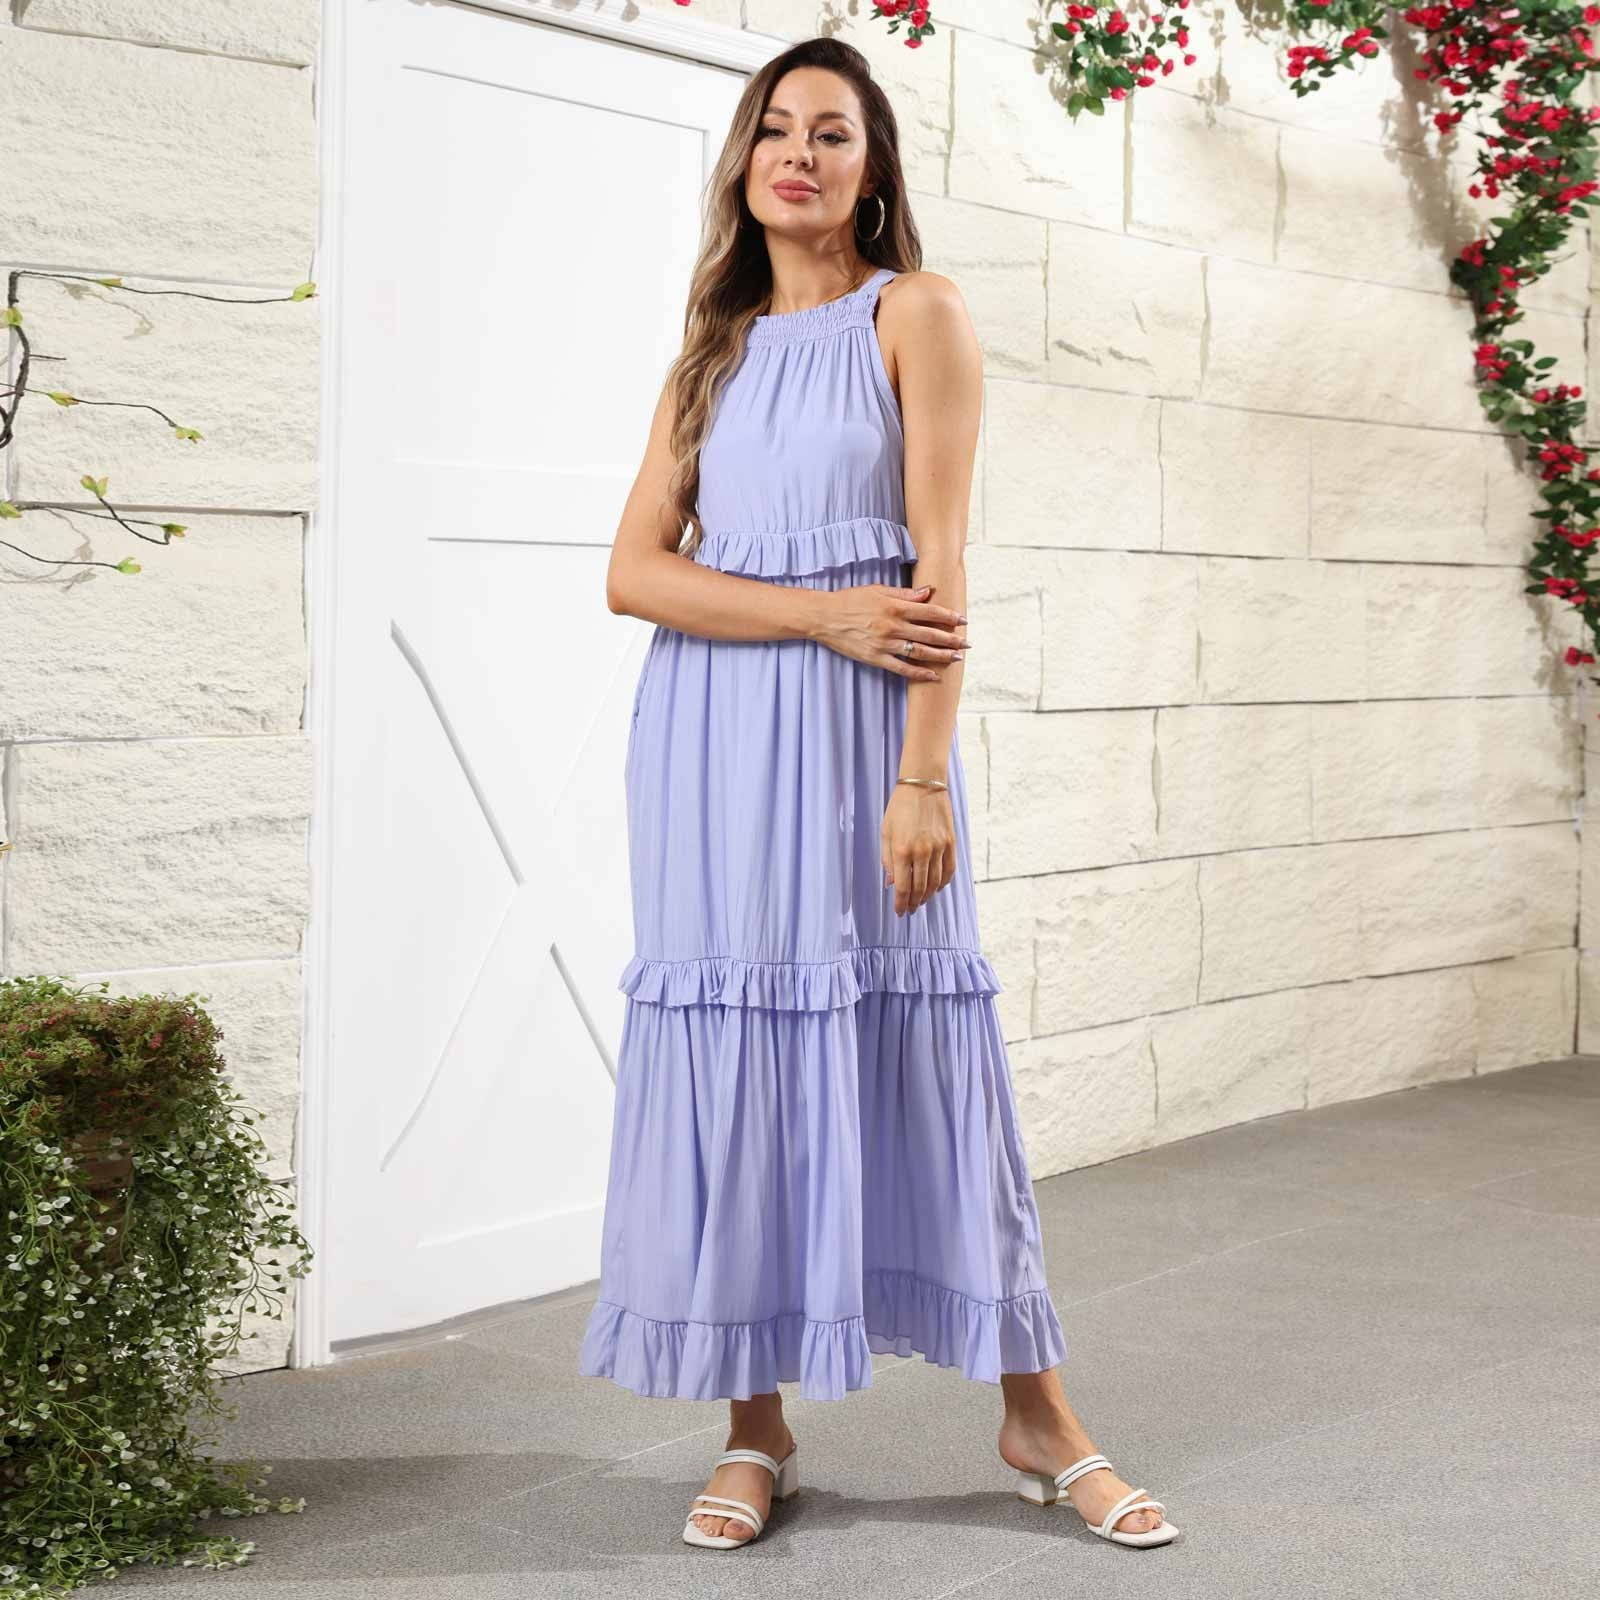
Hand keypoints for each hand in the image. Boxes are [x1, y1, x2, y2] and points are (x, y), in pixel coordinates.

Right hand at [811, 581, 968, 680]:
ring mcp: (885, 644)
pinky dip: (920, 673)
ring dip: (941, 656)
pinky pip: (902, 668)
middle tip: (967, 644)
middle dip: (952, 640)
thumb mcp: (878, 590)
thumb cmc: (851, 600)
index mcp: (895, 606)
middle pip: (929, 634)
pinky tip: (934, 675)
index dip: (949, 617)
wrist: (824, 617)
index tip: (963, 621)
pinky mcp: (876, 658)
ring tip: (956, 658)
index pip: (929, 612)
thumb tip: (928, 592)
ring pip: (920, 652)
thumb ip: (904, 593)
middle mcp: (893, 626)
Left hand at [882, 781, 956, 914]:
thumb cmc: (900, 808)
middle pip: (919, 888)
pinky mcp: (951, 843)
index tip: (899, 912)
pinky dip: (943, 883)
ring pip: (935, 883)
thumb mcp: (885, 832)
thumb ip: (887, 860)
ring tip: (920, 901)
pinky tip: (936, 888)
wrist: (923, 785)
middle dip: (913, 903)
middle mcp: (922, 852)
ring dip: (927, 896)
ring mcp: (939, 848)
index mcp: (902, 850)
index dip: (900, 903)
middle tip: (909, 909)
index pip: (902, 887)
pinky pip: (949, 870)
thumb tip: (891, 883)